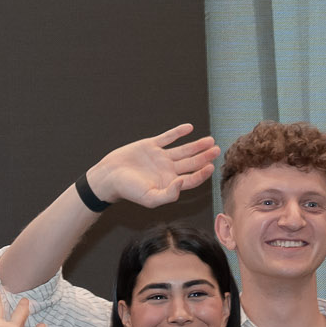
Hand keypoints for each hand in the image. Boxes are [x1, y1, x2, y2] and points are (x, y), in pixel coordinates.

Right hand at [83, 125, 222, 209]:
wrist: (109, 177)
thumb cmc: (128, 190)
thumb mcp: (149, 198)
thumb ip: (169, 194)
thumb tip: (183, 183)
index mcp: (169, 183)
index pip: (191, 179)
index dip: (202, 173)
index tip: (211, 166)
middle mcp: (167, 170)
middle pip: (191, 163)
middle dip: (204, 156)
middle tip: (216, 149)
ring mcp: (160, 157)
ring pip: (183, 150)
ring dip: (197, 145)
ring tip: (209, 140)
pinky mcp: (151, 146)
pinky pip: (168, 137)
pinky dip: (178, 132)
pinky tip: (189, 128)